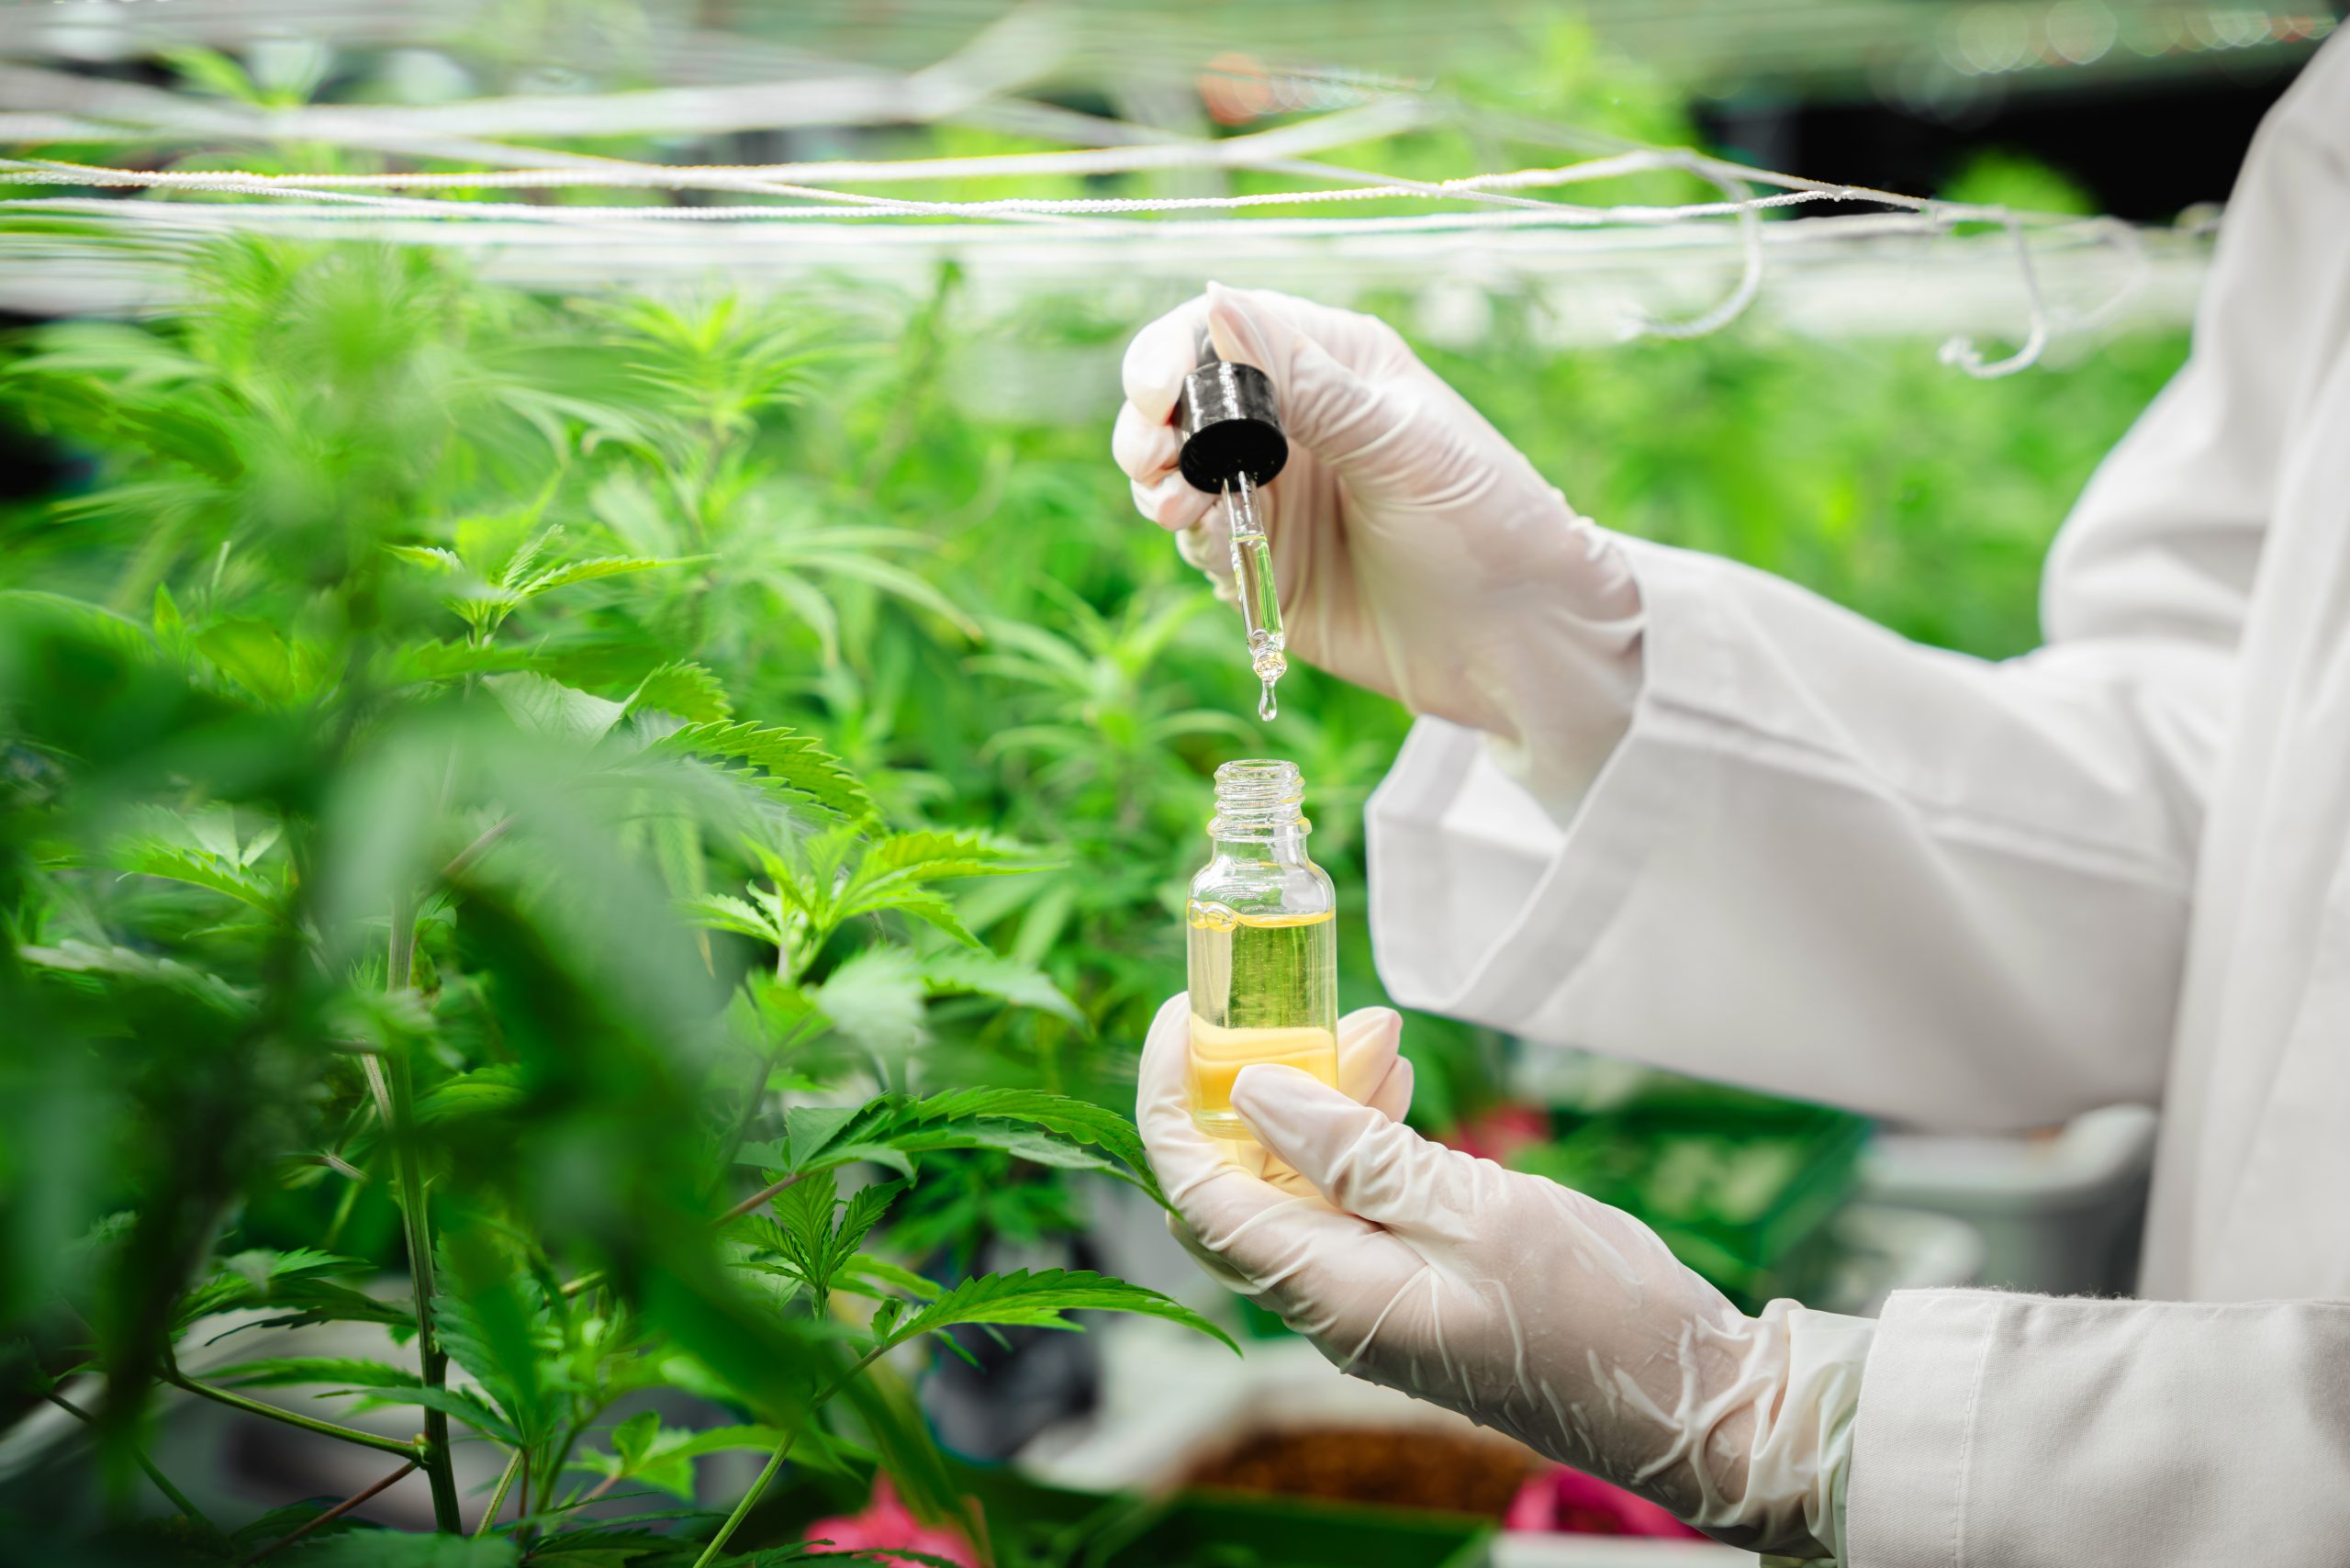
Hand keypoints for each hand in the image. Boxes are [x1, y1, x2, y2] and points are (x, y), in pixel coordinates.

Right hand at [1114, 285, 1642, 787]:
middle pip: (1183, 402)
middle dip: (1150, 425)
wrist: (1517, 641)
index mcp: (1334, 365)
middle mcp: (1293, 422)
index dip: (1173, 353)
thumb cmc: (1486, 522)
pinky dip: (1193, 540)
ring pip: (1176, 474)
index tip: (1155, 392)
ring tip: (1178, 508)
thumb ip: (1309, 385)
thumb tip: (1216, 303)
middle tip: (1154, 459)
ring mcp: (1273, 493)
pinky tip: (1213, 545)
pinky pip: (1200, 542)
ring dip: (1160, 486)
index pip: (1226, 330)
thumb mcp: (1402, 445)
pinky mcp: (1263, 562)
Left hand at [1137, 994, 1852, 1558]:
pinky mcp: (1413, 1286)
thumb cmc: (1600, 1315)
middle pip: (1240, 1184)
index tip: (1182, 1015)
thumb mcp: (1478, 1212)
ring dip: (1319, 1102)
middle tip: (1300, 1006)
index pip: (1198, 1194)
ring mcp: (1372, 1298)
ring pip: (1299, 1185)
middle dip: (1254, 1085)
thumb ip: (1359, 1155)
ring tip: (1375, 1032)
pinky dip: (1361, 1138)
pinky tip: (1392, 1081)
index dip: (1172, 1100)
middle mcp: (1333, 1304)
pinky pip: (1351, 1204)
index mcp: (1332, 1297)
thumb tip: (1254, 1093)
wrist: (1692, 1402)